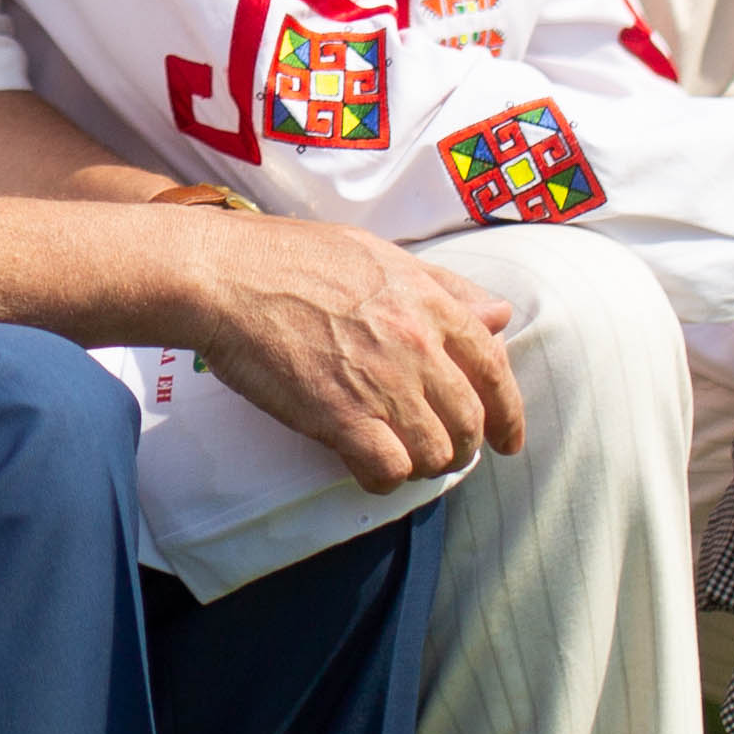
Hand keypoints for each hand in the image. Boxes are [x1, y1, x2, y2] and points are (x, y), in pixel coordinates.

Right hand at [181, 212, 525, 484]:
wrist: (224, 276)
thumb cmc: (288, 256)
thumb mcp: (376, 254)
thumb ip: (441, 287)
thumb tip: (499, 314)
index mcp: (427, 301)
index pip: (493, 367)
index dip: (509, 412)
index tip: (508, 439)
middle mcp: (416, 344)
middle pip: (469, 419)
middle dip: (463, 445)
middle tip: (443, 452)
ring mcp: (382, 383)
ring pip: (435, 452)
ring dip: (422, 463)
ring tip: (399, 458)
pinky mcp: (343, 418)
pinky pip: (389, 470)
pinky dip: (383, 479)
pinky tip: (365, 469)